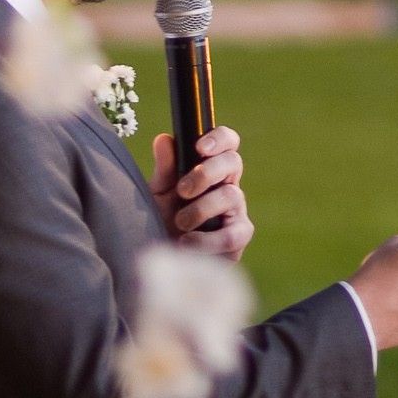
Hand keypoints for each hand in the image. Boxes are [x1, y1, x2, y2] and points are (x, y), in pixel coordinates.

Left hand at [151, 125, 253, 261]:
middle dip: (206, 173)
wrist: (164, 259)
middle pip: (233, 162)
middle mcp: (228, 185)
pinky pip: (231, 234)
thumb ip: (164, 170)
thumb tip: (164, 139)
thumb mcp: (158, 194)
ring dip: (201, 208)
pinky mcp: (238, 238)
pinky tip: (186, 243)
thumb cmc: (163, 221)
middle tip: (182, 190)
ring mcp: (237, 211)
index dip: (219, 139)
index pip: (228, 142)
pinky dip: (206, 239)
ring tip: (180, 223)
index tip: (200, 148)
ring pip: (231, 195)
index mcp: (212, 169)